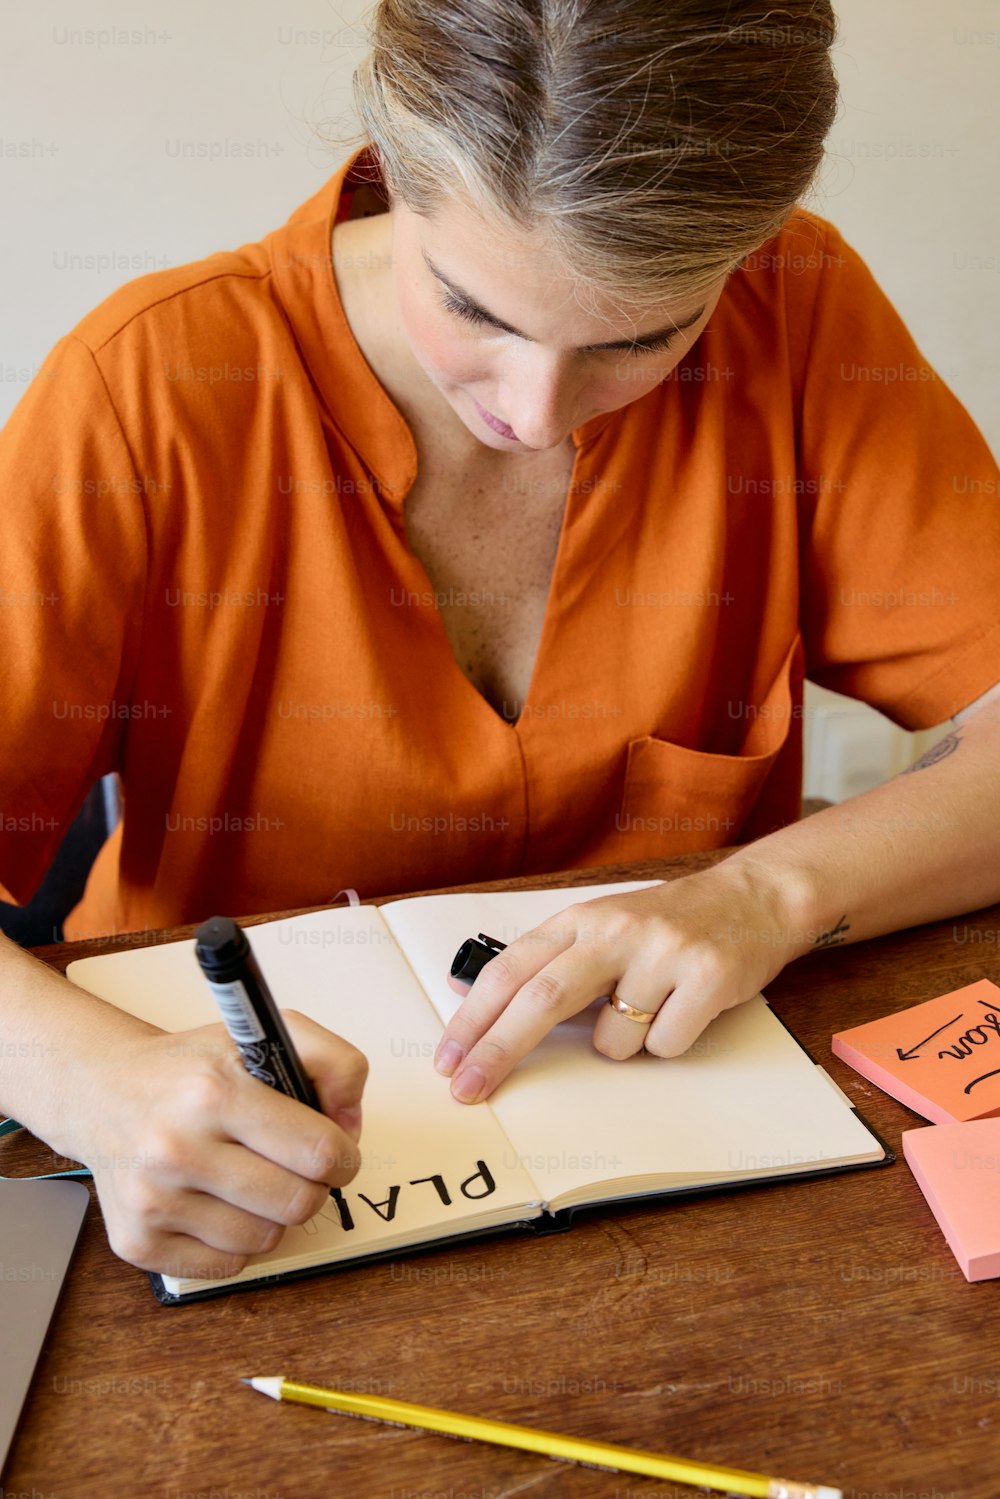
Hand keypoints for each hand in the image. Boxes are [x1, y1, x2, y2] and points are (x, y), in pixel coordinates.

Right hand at [79, 1011, 366, 1278]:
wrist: (102, 1091)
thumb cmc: (190, 1068)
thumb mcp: (264, 1034)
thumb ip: (332, 1063)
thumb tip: (350, 1127)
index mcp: (214, 1091)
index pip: (318, 1151)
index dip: (342, 1155)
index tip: (335, 1151)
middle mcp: (177, 1147)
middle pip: (297, 1203)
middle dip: (311, 1185)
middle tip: (293, 1165)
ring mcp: (153, 1200)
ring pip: (266, 1240)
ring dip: (271, 1213)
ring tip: (248, 1177)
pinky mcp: (137, 1241)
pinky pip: (227, 1265)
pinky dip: (235, 1240)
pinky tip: (217, 1201)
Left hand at [433, 863, 800, 1102]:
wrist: (755, 898)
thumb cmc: (668, 923)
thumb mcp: (600, 925)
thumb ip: (546, 959)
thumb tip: (469, 994)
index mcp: (581, 917)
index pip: (511, 969)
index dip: (473, 1017)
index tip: (447, 1058)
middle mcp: (616, 929)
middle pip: (542, 998)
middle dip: (499, 1050)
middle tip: (468, 1090)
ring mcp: (663, 952)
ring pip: (612, 1039)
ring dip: (620, 1044)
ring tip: (650, 1009)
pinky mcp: (707, 977)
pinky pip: (664, 1045)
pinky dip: (667, 1042)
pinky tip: (685, 1009)